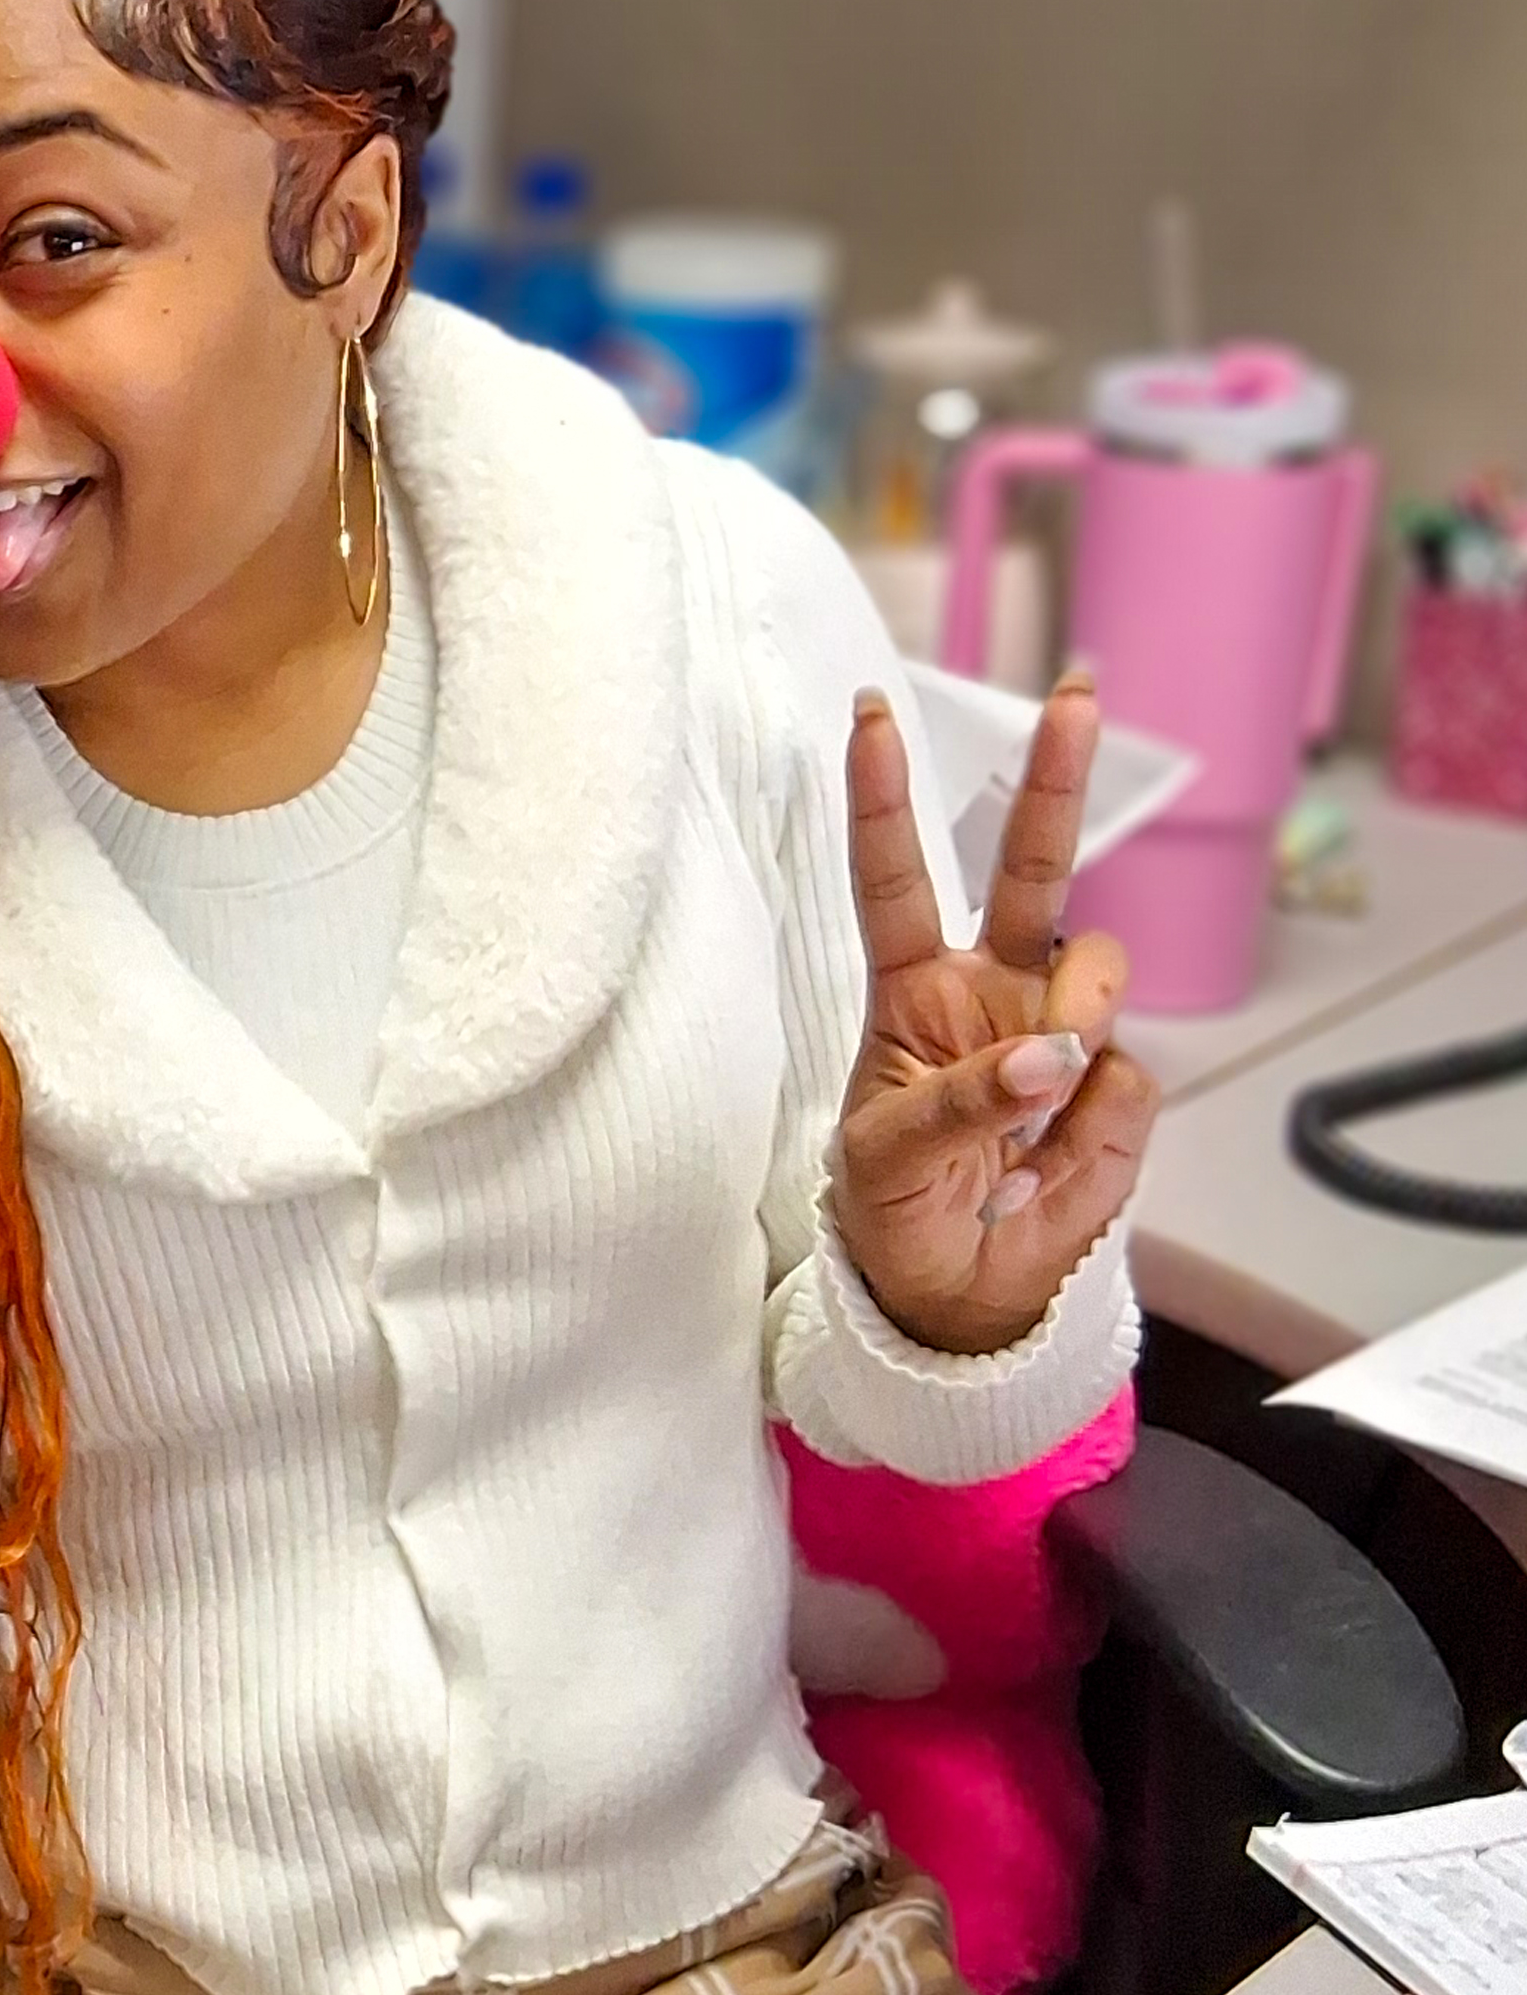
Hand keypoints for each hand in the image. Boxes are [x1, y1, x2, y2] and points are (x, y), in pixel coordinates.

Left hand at [828, 677, 1158, 1356]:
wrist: (956, 1298)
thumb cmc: (897, 1209)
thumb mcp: (888, 1160)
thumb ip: (964, 1100)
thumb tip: (1052, 1055)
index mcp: (915, 992)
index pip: (895, 881)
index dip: (883, 801)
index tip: (868, 718)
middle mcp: (996, 991)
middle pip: (1033, 868)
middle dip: (1056, 779)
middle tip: (1076, 696)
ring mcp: (1064, 1034)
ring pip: (1100, 976)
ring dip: (1073, 1023)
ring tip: (1031, 1107)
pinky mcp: (1116, 1092)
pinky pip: (1125, 1084)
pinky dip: (1085, 1137)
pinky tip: (1042, 1177)